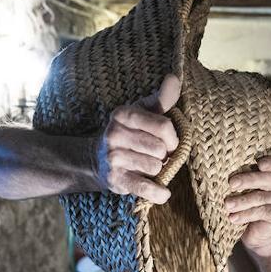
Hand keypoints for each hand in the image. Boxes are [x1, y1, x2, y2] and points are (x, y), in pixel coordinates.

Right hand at [92, 74, 180, 203]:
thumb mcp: (141, 112)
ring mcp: (113, 158)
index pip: (164, 126)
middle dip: (165, 155)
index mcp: (124, 114)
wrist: (96, 159)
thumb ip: (161, 99)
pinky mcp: (115, 179)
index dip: (173, 138)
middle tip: (157, 156)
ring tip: (149, 167)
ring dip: (158, 170)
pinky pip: (143, 187)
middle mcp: (115, 134)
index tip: (169, 143)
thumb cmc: (128, 133)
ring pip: (155, 167)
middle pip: (161, 148)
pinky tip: (163, 193)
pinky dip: (157, 192)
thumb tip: (174, 78)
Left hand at [225, 155, 270, 254]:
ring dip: (242, 201)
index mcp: (267, 175)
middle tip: (231, 184)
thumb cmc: (242, 209)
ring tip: (227, 205)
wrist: (253, 235)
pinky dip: (245, 215)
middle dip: (248, 179)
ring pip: (260, 197)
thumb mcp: (239, 194)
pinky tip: (233, 218)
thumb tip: (215, 175)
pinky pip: (261, 212)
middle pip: (266, 178)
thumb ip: (236, 183)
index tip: (259, 163)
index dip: (269, 161)